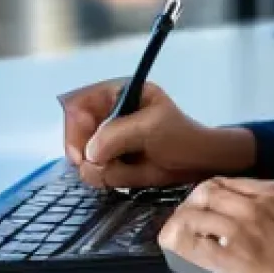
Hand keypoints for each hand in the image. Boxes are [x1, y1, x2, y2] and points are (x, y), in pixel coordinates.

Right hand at [58, 78, 249, 189]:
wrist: (198, 164)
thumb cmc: (181, 136)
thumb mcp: (151, 128)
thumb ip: (118, 135)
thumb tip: (89, 153)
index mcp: (118, 94)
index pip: (79, 104)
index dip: (75, 126)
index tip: (82, 151)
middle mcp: (109, 115)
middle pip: (75, 132)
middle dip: (85, 153)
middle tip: (100, 167)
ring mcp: (109, 140)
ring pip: (83, 157)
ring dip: (101, 169)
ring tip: (127, 170)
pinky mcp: (113, 161)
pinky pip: (95, 173)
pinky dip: (108, 179)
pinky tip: (129, 176)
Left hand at [158, 176, 273, 272]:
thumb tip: (270, 204)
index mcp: (273, 193)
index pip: (230, 183)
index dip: (213, 190)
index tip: (206, 197)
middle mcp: (253, 205)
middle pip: (209, 192)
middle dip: (193, 202)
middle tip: (187, 212)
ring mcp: (241, 230)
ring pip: (197, 215)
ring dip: (182, 221)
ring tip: (176, 228)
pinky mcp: (231, 257)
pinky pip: (195, 245)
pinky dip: (180, 242)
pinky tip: (174, 244)